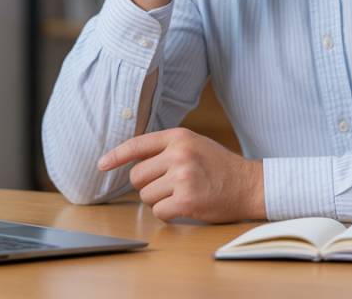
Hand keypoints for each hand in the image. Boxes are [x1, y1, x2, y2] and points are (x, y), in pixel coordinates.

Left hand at [98, 127, 265, 223]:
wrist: (250, 185)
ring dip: (158, 200)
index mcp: (178, 137)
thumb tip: (132, 162)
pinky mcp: (187, 200)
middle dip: (147, 185)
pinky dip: (166, 214)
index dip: (116, 156)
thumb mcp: (194, 144)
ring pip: (146, 196)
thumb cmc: (220, 166)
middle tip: (167, 186)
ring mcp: (183, 177)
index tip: (102, 165)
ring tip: (180, 195)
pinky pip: (158, 211)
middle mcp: (179, 154)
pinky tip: (182, 208)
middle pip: (137, 176)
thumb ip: (166, 149)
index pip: (137, 145)